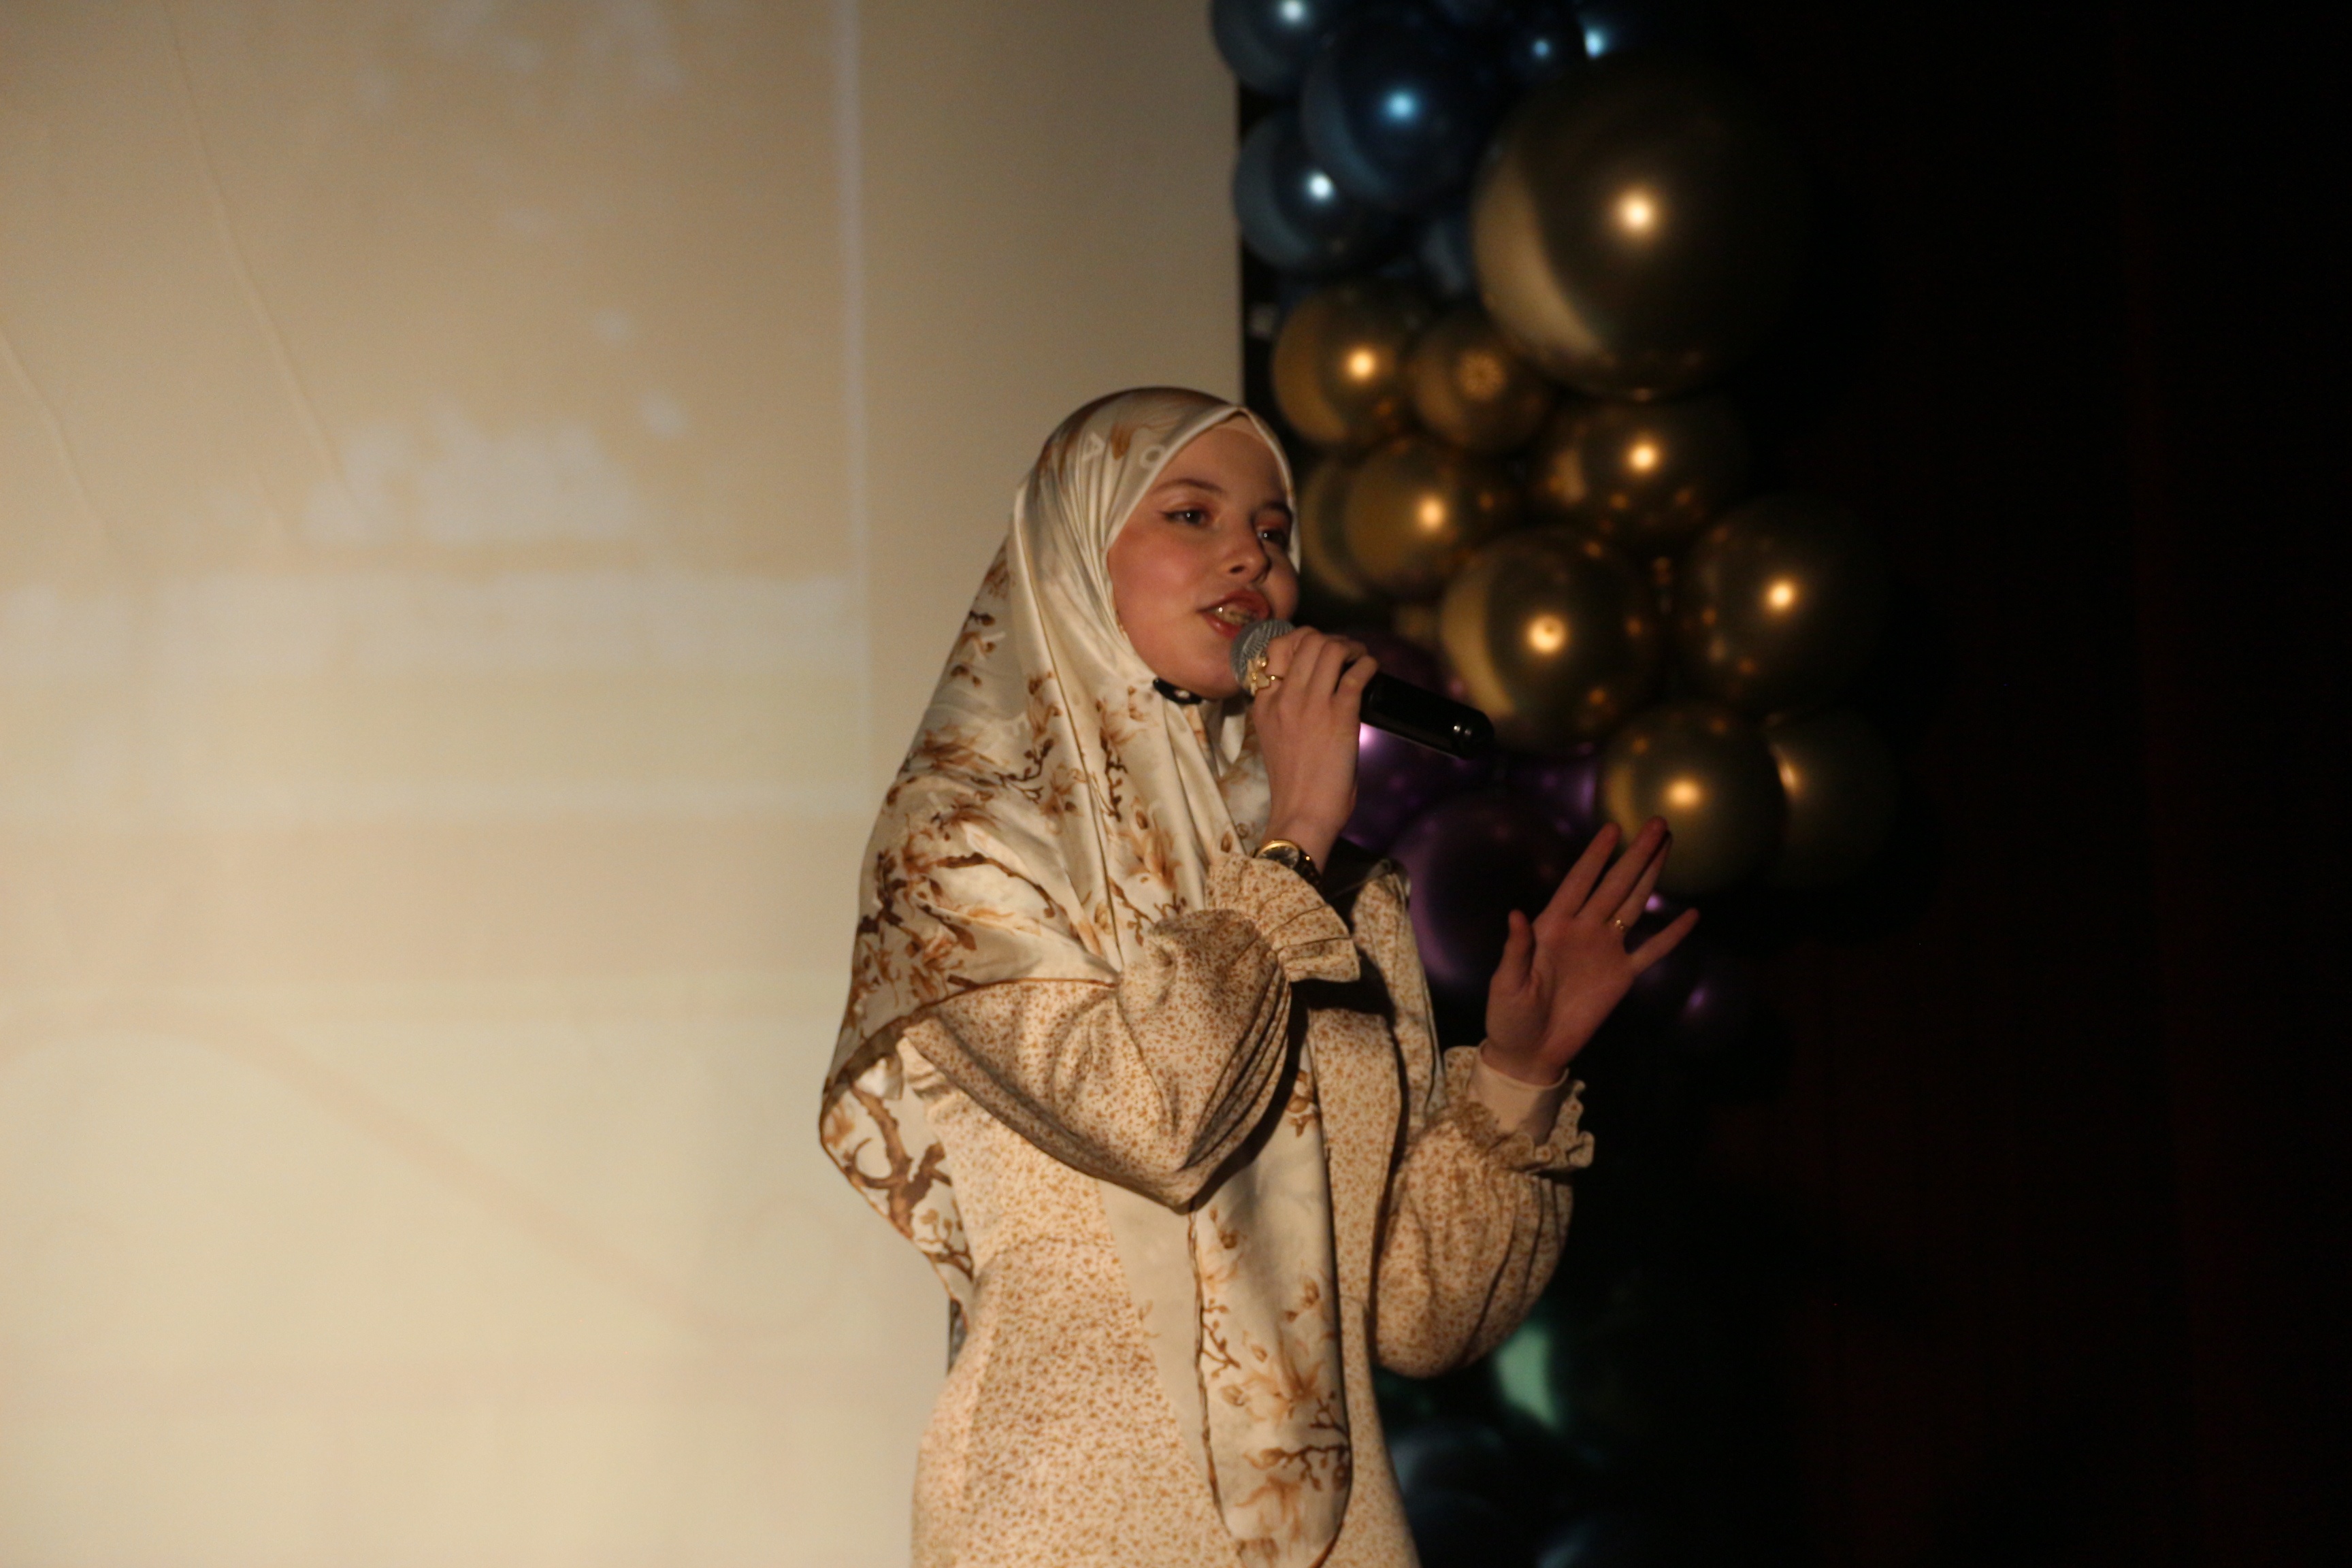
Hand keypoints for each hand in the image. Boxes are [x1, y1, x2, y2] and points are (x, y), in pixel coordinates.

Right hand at [1251, 628, 1374, 869]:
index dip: (1302, 640)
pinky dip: (1369, 664)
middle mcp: (1284, 696)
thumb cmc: (1293, 785)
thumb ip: (1288, 711)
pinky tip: (1372, 670)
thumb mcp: (1276, 738)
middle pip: (1306, 639)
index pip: (1276, 648)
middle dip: (1330, 638)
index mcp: (1264, 703)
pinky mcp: (1340, 714)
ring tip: (1360, 657)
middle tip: (1346, 653)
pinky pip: (1356, 672)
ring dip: (1351, 646)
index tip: (1318, 651)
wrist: (1301, 814)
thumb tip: (1319, 691)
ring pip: (1330, 647)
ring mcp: (1311, 703)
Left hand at [1482, 819, 1699, 1083]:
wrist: (1531, 1052)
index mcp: (1552, 927)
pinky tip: (1691, 916)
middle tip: (1657, 823)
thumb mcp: (1507, 983)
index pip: (1578, 882)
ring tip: (1667, 848)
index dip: (1595, 856)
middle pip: (1614, 885)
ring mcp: (1605, 951)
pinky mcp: (1621, 977)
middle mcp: (1583, 930)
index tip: (1613, 828)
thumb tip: (1516, 914)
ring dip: (1650, 878)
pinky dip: (1671, 935)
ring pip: (1633, 906)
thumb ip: (1517, 949)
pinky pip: (1651, 951)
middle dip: (1635, 854)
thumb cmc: (1509, 1016)